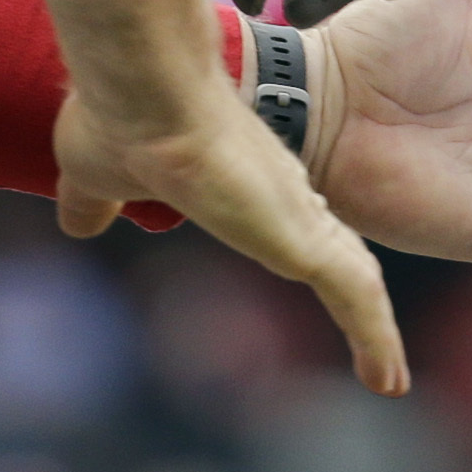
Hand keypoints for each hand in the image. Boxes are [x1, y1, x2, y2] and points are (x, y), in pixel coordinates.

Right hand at [54, 75, 412, 393]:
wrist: (141, 90)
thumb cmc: (120, 119)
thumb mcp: (99, 172)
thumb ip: (97, 199)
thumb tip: (81, 221)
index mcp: (242, 179)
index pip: (290, 221)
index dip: (309, 249)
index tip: (320, 271)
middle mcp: (282, 192)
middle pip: (333, 251)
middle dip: (353, 291)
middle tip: (376, 341)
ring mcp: (297, 212)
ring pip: (354, 278)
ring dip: (374, 331)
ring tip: (390, 378)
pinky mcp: (304, 236)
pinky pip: (355, 295)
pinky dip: (375, 338)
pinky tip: (388, 381)